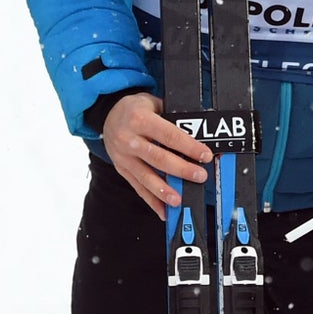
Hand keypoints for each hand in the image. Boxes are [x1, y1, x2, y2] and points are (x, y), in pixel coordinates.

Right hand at [99, 92, 212, 218]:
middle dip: (181, 170)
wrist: (107, 115)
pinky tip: (163, 210)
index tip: (204, 155)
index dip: (188, 147)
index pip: (169, 135)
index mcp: (140, 119)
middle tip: (199, 176)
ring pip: (146, 177)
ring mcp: (124, 157)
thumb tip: (197, 134)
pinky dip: (151, 201)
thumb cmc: (134, 109)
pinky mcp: (122, 169)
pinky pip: (138, 187)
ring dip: (164, 191)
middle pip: (159, 158)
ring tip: (179, 200)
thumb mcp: (152, 103)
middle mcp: (129, 139)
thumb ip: (171, 117)